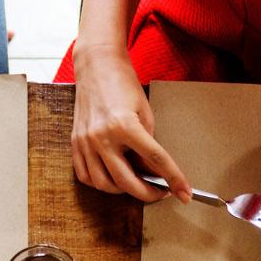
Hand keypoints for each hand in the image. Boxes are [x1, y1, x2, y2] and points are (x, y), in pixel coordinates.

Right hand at [69, 43, 188, 202]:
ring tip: (136, 184)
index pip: (155, 160)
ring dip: (122, 191)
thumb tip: (152, 171)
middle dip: (148, 194)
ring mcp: (85, 142)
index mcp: (124, 125)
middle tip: (160, 193)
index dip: (173, 179)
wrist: (96, 66)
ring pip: (103, 184)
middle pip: (126, 182)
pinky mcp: (75, 143)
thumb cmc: (123, 84)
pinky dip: (100, 184)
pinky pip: (85, 176)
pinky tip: (113, 179)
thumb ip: (148, 143)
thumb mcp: (145, 112)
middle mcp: (102, 137)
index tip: (184, 193)